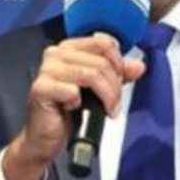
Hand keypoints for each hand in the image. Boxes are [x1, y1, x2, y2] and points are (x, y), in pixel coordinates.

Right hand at [3, 35, 144, 179]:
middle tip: (113, 104)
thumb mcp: (100, 89)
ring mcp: (47, 70)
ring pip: (91, 75)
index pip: (104, 43)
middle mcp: (56, 54)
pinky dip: (80, 103)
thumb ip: (118, 74)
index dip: (118, 63)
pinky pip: (72, 91)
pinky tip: (75, 108)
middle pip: (100, 62)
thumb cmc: (68, 112)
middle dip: (114, 86)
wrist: (47, 136)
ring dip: (105, 96)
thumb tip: (138, 66)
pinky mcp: (41, 88)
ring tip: (105, 110)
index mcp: (69, 48)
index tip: (120, 81)